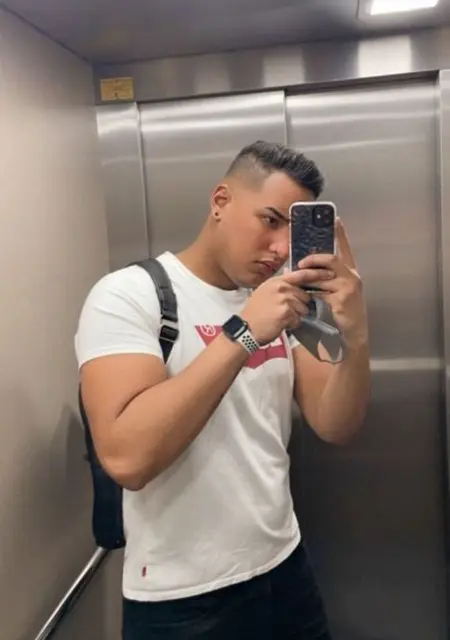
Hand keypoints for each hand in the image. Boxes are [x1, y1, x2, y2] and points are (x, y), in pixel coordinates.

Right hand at [241, 266, 334, 344]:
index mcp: (277, 281)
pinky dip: (292, 324)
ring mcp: (284, 299)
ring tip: (280, 319)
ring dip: (295, 316)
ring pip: (303, 308)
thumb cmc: (255, 313)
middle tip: (284, 312)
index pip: (301, 274)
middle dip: (300, 306)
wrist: (246, 329)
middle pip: (304, 296)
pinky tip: (280, 324)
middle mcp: (281, 287)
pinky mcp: (286, 312)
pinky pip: (298, 319)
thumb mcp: (265, 292)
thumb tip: (297, 285)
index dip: (317, 274)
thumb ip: (281, 286)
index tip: (330, 273)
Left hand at [296, 218, 368, 348]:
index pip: (345, 248)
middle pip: (332, 258)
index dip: (340, 233)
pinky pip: (321, 290)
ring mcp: (349, 286)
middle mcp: (352, 276)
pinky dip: (310, 290)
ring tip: (296, 274)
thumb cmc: (341, 311)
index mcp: (350, 271)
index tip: (335, 218)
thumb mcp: (334, 290)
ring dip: (309, 274)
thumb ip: (323, 278)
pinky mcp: (343, 298)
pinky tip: (304, 293)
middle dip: (314, 258)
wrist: (351, 332)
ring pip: (324, 273)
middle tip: (300, 261)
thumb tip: (302, 267)